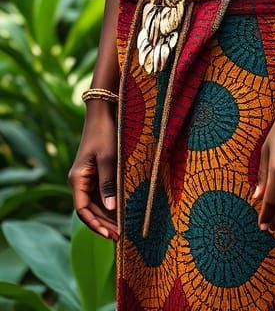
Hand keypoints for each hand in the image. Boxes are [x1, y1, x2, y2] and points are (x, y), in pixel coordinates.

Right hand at [68, 103, 119, 240]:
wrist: (103, 113)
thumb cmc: (104, 134)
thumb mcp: (108, 158)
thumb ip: (108, 184)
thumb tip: (110, 210)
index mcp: (78, 179)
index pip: (83, 209)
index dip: (95, 224)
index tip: (109, 234)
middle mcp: (81, 181)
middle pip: (89, 210)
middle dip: (103, 224)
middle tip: (120, 236)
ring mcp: (89, 178)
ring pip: (96, 204)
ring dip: (107, 217)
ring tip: (122, 229)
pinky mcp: (97, 173)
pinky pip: (102, 194)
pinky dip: (111, 205)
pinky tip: (122, 212)